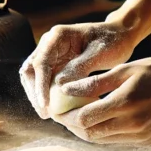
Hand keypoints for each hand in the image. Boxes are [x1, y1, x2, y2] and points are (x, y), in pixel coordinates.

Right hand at [19, 21, 138, 118]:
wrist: (119, 36)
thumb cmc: (112, 42)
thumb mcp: (99, 53)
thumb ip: (79, 67)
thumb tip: (58, 85)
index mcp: (57, 36)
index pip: (41, 62)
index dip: (40, 84)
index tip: (45, 104)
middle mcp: (49, 44)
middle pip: (31, 69)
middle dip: (35, 92)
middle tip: (45, 113)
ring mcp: (51, 54)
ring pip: (34, 76)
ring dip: (37, 95)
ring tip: (47, 114)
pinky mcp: (56, 64)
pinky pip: (45, 81)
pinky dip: (47, 94)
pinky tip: (54, 109)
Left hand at [52, 55, 150, 144]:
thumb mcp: (126, 70)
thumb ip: (95, 82)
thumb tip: (65, 89)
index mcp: (125, 104)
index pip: (84, 119)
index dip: (65, 116)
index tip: (55, 109)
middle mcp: (133, 125)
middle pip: (90, 134)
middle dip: (72, 126)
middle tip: (62, 114)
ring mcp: (142, 136)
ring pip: (103, 140)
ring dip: (86, 130)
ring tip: (76, 116)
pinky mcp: (148, 140)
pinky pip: (117, 140)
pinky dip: (103, 132)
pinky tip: (99, 119)